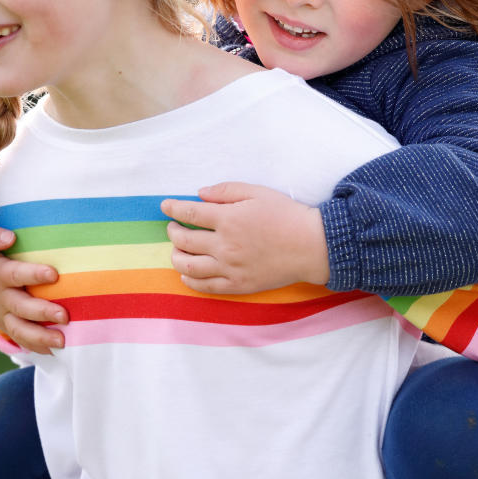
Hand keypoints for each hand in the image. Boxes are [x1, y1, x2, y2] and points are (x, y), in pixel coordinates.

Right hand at [0, 225, 68, 352]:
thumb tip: (11, 237)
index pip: (15, 275)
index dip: (33, 275)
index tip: (53, 274)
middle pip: (21, 307)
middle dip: (42, 312)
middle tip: (64, 316)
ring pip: (19, 328)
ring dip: (40, 337)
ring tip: (62, 341)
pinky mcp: (0, 322)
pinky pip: (16, 336)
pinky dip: (33, 346)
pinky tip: (53, 352)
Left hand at [161, 182, 329, 294]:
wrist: (311, 246)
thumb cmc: (286, 215)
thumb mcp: (256, 192)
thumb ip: (225, 191)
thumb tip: (199, 194)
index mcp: (228, 219)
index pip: (189, 214)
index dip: (173, 209)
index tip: (166, 206)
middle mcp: (225, 245)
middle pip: (184, 241)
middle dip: (173, 232)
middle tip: (174, 228)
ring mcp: (230, 268)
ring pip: (189, 266)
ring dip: (176, 257)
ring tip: (177, 250)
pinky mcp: (238, 285)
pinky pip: (206, 287)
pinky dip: (190, 280)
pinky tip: (187, 273)